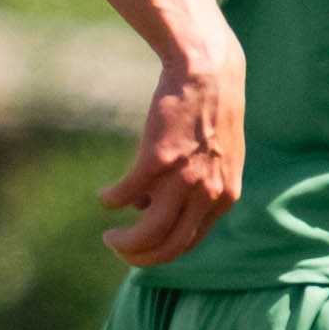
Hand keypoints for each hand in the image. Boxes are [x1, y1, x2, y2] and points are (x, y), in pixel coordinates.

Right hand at [99, 43, 243, 264]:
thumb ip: (192, 188)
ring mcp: (183, 178)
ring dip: (124, 242)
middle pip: (169, 246)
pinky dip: (111, 200)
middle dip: (139, 256)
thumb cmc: (209, 114)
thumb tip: (145, 208)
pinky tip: (104, 195)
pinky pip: (126, 195)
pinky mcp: (157, 160)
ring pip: (148, 232)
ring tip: (110, 237)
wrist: (209, 73)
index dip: (160, 253)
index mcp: (224, 197)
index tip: (140, 249)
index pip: (189, 243)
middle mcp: (207, 194)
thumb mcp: (214, 159)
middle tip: (118, 248)